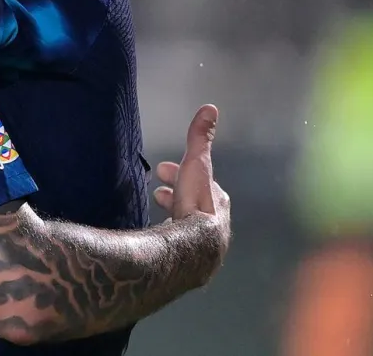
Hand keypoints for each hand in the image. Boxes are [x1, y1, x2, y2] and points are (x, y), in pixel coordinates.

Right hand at [153, 104, 231, 274]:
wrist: (191, 249)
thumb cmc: (194, 205)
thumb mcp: (195, 166)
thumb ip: (199, 139)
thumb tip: (210, 107)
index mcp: (217, 204)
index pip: (204, 185)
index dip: (184, 174)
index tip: (163, 169)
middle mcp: (216, 227)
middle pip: (196, 206)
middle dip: (177, 194)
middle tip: (157, 190)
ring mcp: (203, 248)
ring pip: (188, 226)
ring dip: (173, 215)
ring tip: (155, 211)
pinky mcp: (190, 265)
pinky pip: (179, 244)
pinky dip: (169, 235)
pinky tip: (157, 237)